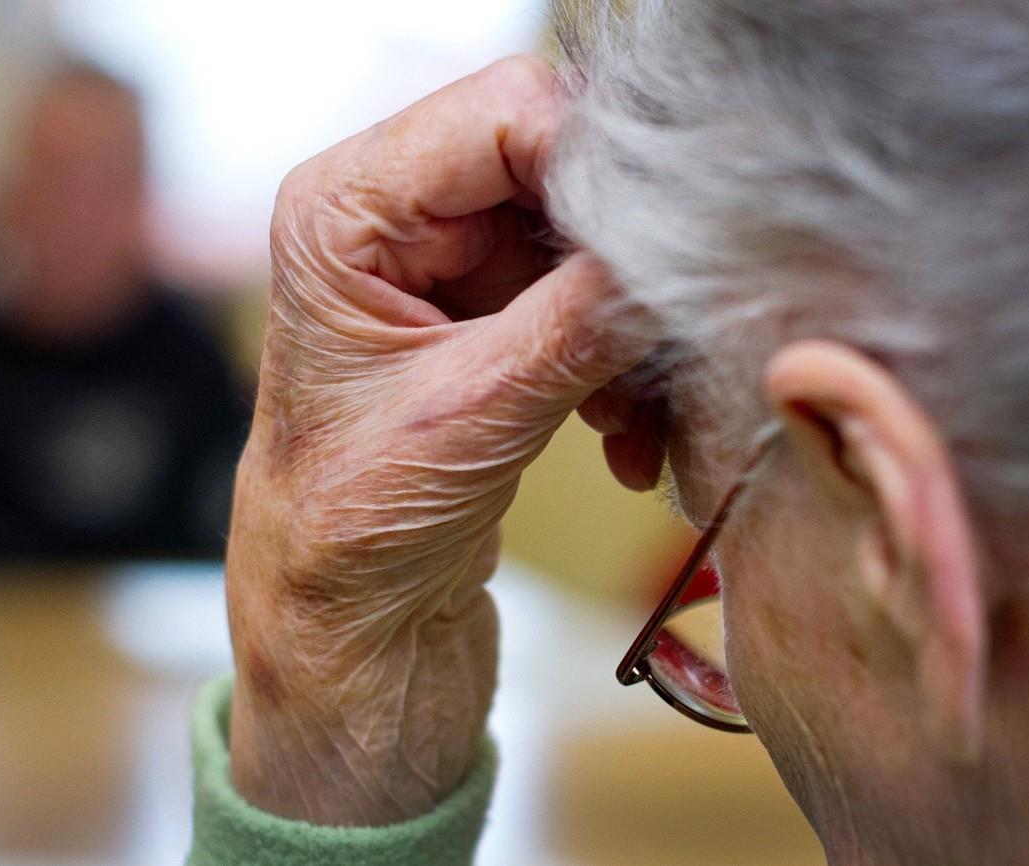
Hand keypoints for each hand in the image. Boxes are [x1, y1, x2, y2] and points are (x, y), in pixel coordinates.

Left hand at [226, 56, 650, 825]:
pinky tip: (622, 439)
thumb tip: (687, 248)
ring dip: (631, 325)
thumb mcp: (470, 419)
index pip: (503, 113)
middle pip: (554, 166)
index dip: (598, 164)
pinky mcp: (489, 317)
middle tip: (669, 331)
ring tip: (637, 417)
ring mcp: (445, 265)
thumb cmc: (350, 535)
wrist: (351, 623)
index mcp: (341, 211)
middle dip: (622, 255)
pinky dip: (621, 361)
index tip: (668, 238)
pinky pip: (590, 297)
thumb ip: (581, 321)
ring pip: (586, 238)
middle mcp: (388, 216)